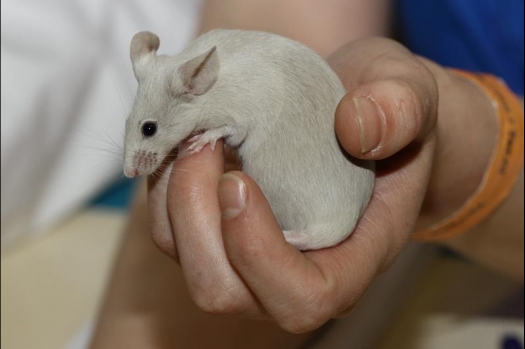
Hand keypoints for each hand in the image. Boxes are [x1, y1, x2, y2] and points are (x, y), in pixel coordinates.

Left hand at [147, 38, 484, 332]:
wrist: (359, 116)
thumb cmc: (389, 114)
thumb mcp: (413, 95)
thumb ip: (401, 109)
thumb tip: (355, 128)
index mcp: (353, 255)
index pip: (305, 297)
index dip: (259, 255)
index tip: (240, 181)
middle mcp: (295, 268)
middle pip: (224, 291)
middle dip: (197, 221)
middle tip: (205, 142)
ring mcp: (252, 253)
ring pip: (188, 262)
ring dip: (173, 200)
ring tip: (192, 134)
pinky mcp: (221, 229)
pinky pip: (172, 230)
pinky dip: (162, 189)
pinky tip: (182, 142)